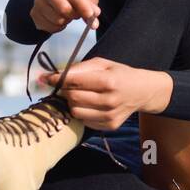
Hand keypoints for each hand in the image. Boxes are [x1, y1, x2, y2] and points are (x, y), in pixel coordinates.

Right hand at [31, 0, 100, 34]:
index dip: (83, 7)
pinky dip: (59, 27)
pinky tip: (59, 19)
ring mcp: (38, 1)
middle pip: (64, 9)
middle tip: (77, 14)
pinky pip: (51, 27)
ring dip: (67, 21)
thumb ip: (92, 5)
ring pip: (58, 20)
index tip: (90, 15)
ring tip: (67, 15)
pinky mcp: (34, 14)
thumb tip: (94, 14)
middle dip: (74, 15)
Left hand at [39, 58, 171, 128]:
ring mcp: (110, 115)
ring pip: (75, 111)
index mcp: (109, 81)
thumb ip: (80, 68)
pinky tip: (91, 105)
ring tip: (81, 95)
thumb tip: (52, 76)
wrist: (143, 91)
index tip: (46, 78)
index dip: (57, 79)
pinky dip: (82, 112)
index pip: (74, 81)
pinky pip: (84, 121)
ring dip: (73, 103)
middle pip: (73, 97)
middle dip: (66, 90)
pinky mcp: (110, 126)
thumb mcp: (104, 63)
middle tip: (69, 86)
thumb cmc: (120, 74)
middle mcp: (110, 100)